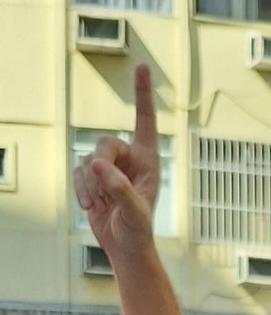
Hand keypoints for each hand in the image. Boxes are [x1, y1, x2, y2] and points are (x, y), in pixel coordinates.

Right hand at [73, 64, 158, 259]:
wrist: (125, 248)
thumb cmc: (139, 231)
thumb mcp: (134, 210)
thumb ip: (118, 186)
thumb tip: (97, 164)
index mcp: (148, 160)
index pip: (144, 120)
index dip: (142, 94)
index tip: (141, 66)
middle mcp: (129, 159)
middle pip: (104, 142)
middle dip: (100, 165)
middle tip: (104, 191)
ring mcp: (110, 168)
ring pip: (88, 158)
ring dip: (90, 184)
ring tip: (101, 206)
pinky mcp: (93, 179)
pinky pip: (78, 172)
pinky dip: (80, 189)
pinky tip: (90, 207)